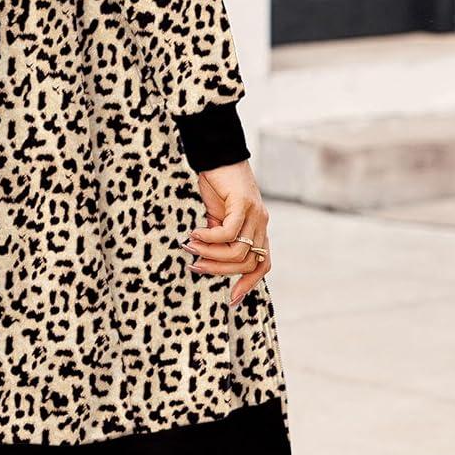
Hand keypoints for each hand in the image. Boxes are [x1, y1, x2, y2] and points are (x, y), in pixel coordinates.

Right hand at [182, 159, 271, 304]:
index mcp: (257, 229)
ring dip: (212, 254)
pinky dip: (211, 237)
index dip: (249, 284)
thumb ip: (218, 237)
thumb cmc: (214, 184)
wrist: (217, 154)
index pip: (262, 264)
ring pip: (239, 250)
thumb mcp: (216, 217)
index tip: (231, 300)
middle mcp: (261, 224)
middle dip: (220, 270)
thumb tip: (204, 259)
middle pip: (248, 262)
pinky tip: (195, 232)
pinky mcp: (244, 203)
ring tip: (191, 246)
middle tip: (195, 266)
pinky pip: (230, 232)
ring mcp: (256, 214)